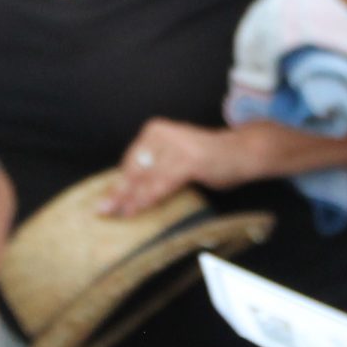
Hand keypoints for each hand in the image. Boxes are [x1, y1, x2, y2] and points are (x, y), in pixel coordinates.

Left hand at [106, 119, 249, 215]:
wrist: (243, 152)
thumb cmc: (209, 158)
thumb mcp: (175, 159)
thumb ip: (155, 169)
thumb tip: (128, 190)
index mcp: (155, 131)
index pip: (130, 161)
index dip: (118, 183)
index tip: (105, 201)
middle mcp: (162, 134)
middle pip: (135, 169)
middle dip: (119, 193)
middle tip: (103, 211)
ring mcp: (176, 145)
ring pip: (147, 178)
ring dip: (131, 199)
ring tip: (120, 215)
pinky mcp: (189, 159)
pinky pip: (163, 183)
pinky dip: (149, 198)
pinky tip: (138, 209)